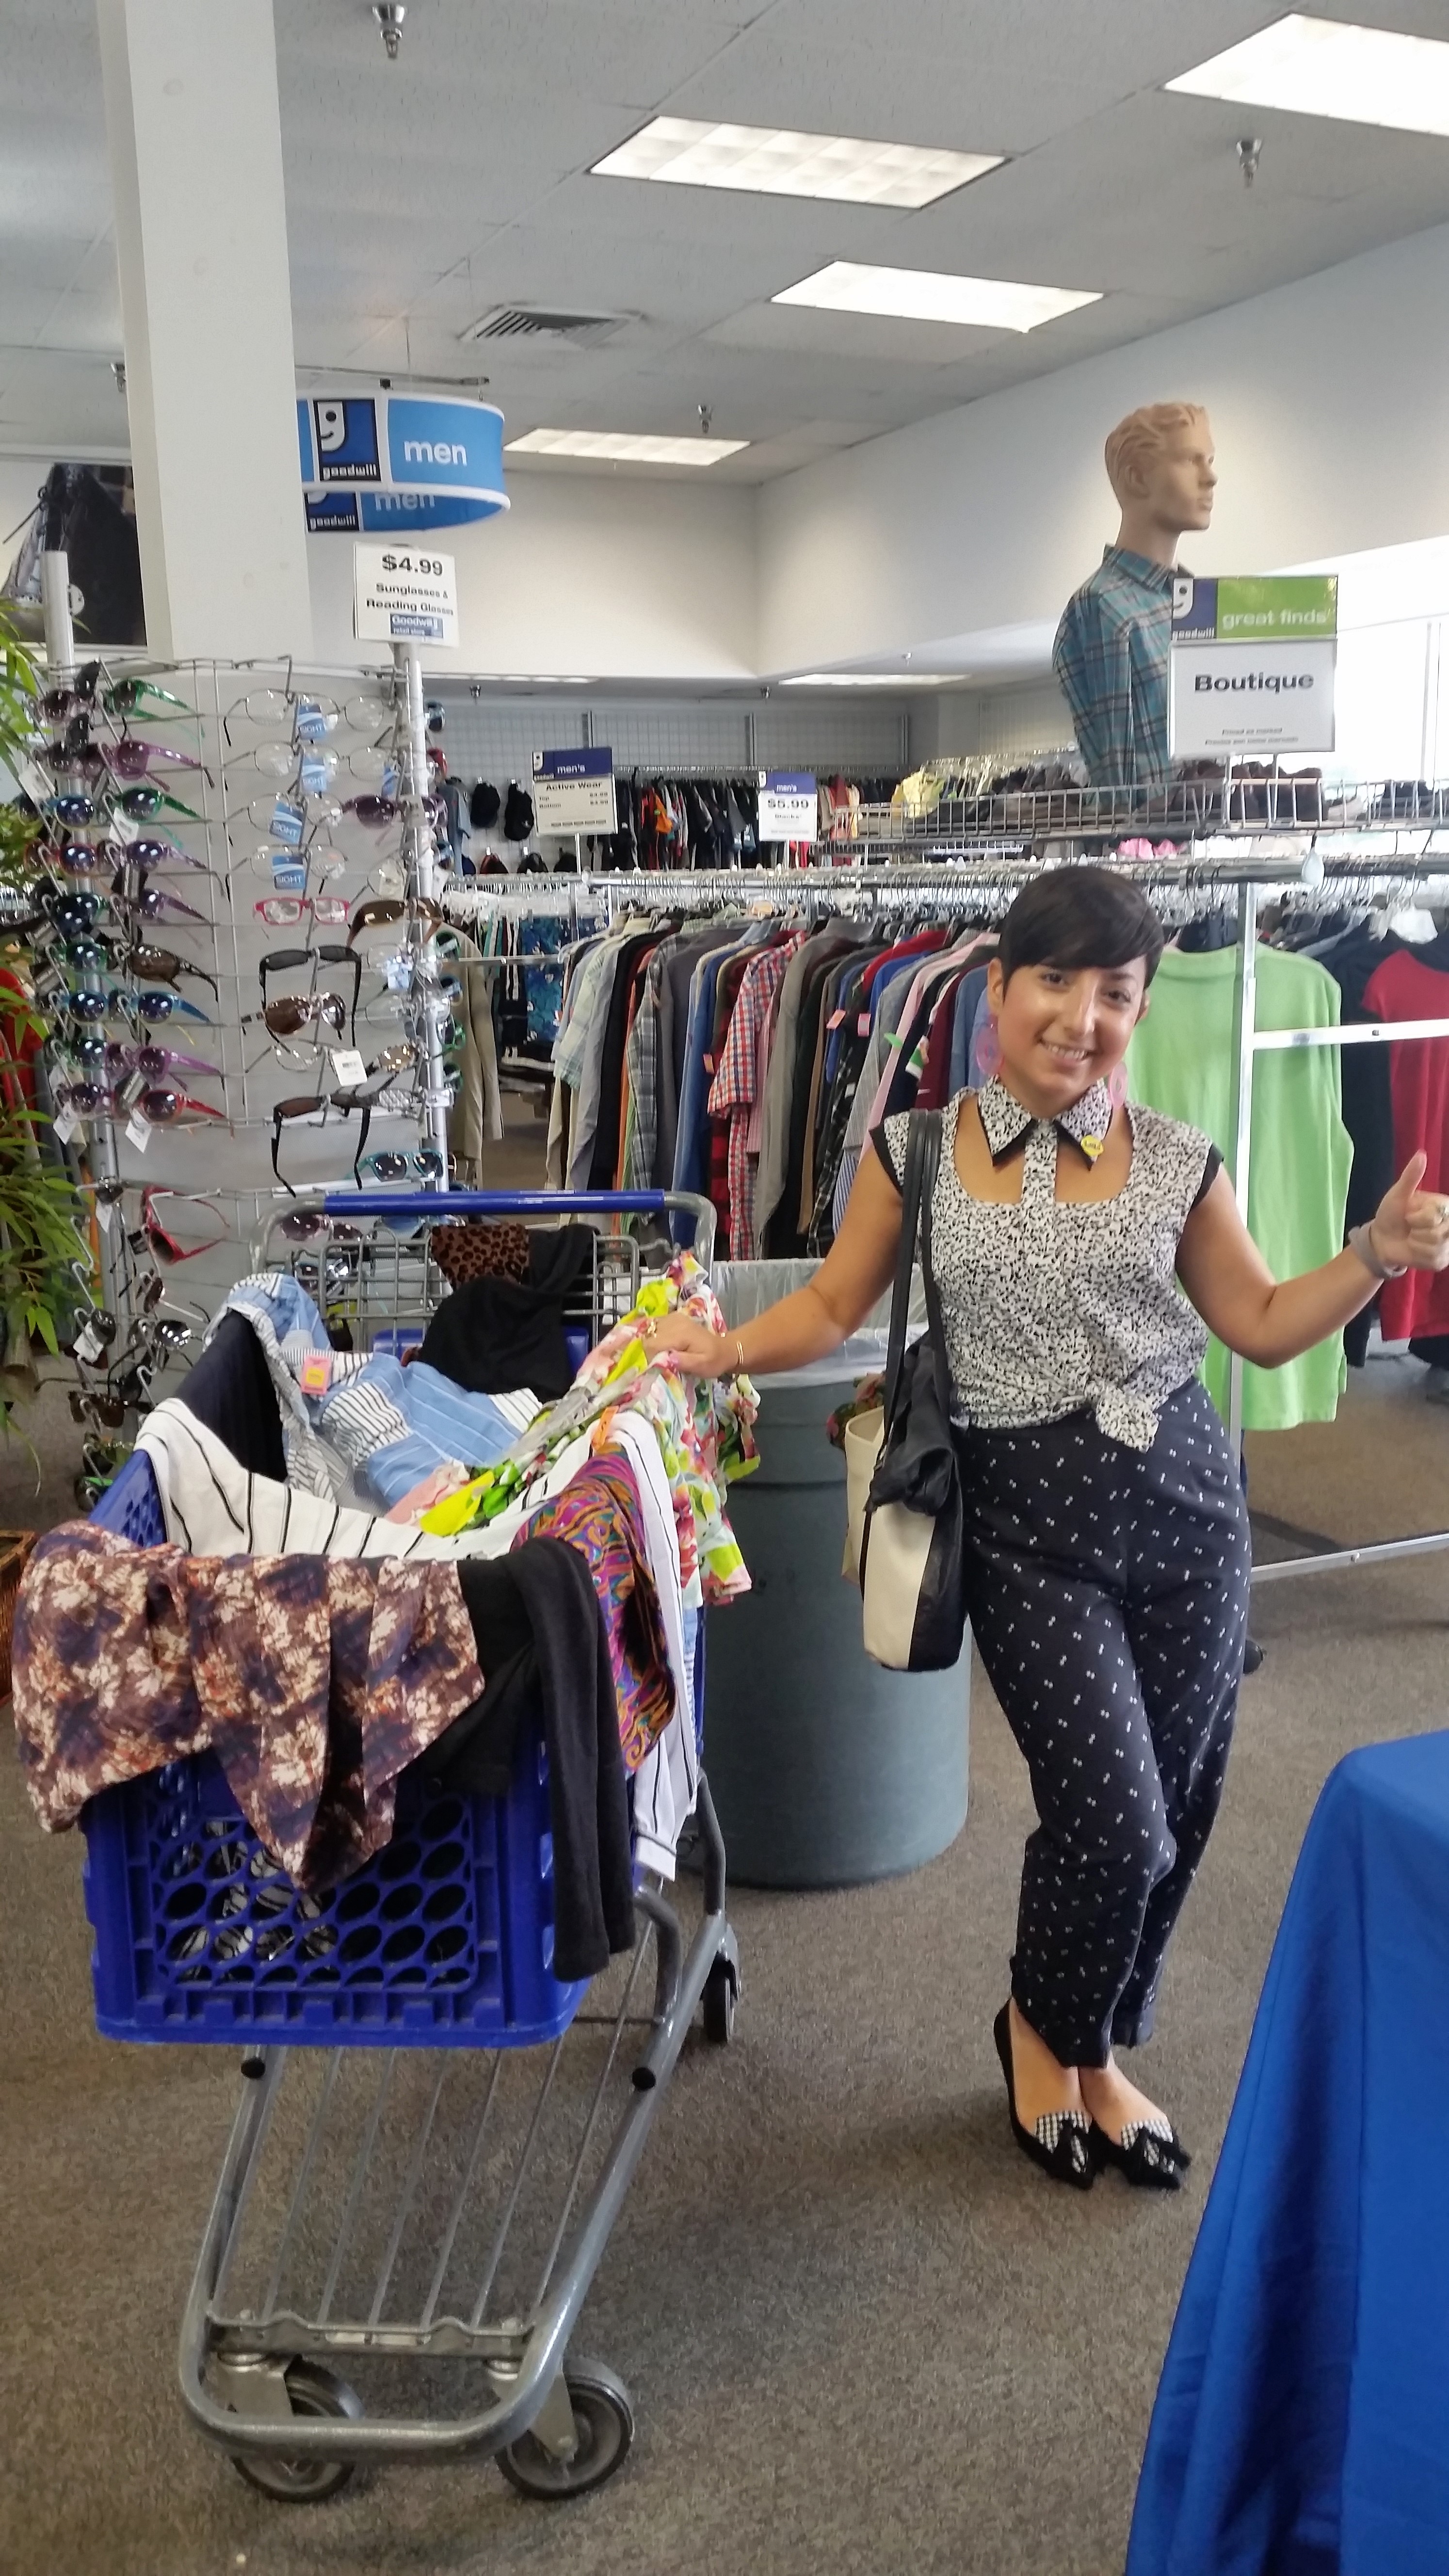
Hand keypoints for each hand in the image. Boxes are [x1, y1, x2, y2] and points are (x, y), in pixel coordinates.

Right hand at [637, 1311, 732, 1375]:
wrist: (724, 1348)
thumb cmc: (713, 1360)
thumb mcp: (703, 1366)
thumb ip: (684, 1362)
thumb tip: (665, 1359)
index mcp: (680, 1334)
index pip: (651, 1344)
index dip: (643, 1357)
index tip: (640, 1369)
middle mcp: (673, 1322)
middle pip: (645, 1334)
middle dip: (636, 1348)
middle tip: (629, 1361)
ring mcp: (671, 1318)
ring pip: (645, 1326)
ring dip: (635, 1338)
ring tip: (626, 1350)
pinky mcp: (669, 1318)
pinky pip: (650, 1322)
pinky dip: (641, 1330)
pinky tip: (633, 1338)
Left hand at [1369, 1152, 1448, 1271]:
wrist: (1381, 1240)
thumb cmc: (1391, 1214)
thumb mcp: (1398, 1194)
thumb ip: (1411, 1176)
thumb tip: (1421, 1154)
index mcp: (1443, 1206)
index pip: (1435, 1214)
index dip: (1416, 1217)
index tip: (1409, 1214)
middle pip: (1437, 1232)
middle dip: (1416, 1230)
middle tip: (1409, 1227)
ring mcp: (1448, 1243)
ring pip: (1434, 1247)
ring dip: (1415, 1244)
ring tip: (1411, 1238)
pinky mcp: (1442, 1260)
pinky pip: (1432, 1259)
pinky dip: (1418, 1256)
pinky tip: (1414, 1250)